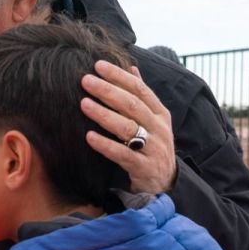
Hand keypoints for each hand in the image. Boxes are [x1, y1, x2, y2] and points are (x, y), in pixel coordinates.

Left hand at [80, 60, 176, 193]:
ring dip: (104, 114)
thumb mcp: (153, 121)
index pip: (140, 89)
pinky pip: (123, 154)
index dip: (119, 76)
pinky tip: (89, 137)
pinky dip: (106, 145)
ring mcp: (153, 148)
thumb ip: (142, 96)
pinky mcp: (144, 168)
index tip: (98, 65)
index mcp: (160, 114)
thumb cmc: (153, 147)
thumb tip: (132, 68)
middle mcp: (158, 128)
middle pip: (132, 105)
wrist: (164, 183)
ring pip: (127, 127)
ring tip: (83, 103)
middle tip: (86, 80)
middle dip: (107, 90)